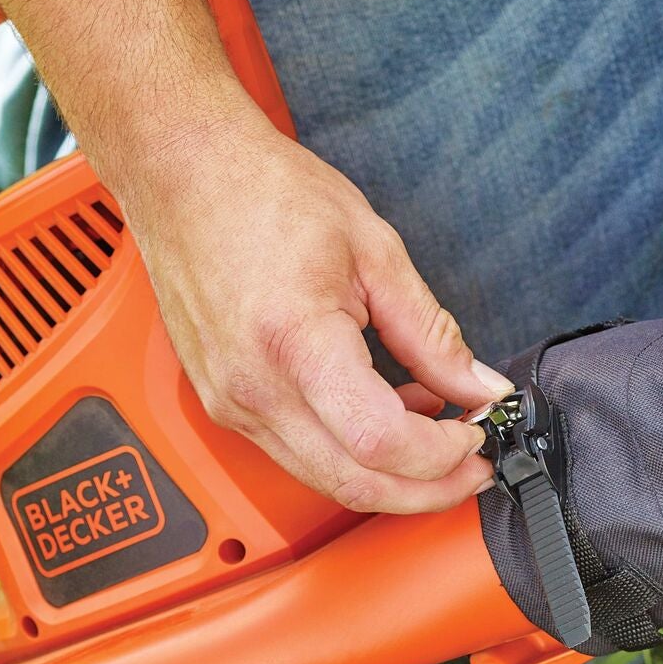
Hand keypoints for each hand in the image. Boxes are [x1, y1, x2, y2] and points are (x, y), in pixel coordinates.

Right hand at [122, 114, 510, 513]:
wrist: (184, 174)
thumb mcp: (375, 252)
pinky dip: (350, 449)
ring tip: (435, 426)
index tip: (477, 433)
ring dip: (390, 472)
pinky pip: (297, 453)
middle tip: (473, 463)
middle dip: (427, 489)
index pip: (380, 442)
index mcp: (295, 342)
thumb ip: (431, 332)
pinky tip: (383, 411)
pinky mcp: (223, 403)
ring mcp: (230, 403)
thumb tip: (478, 384)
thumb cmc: (265, 194)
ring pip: (325, 478)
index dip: (441, 454)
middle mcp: (254, 388)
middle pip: (354, 483)